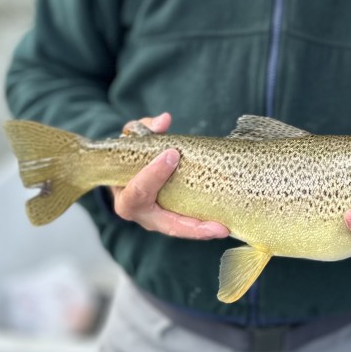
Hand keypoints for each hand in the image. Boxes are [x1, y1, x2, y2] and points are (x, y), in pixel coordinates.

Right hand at [112, 113, 228, 240]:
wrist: (126, 172)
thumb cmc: (131, 155)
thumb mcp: (133, 138)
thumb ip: (145, 128)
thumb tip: (164, 121)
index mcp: (125, 195)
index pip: (138, 191)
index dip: (153, 174)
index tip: (171, 155)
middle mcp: (142, 214)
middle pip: (166, 224)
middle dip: (190, 225)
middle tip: (215, 225)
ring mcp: (157, 221)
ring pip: (180, 229)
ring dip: (202, 230)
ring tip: (224, 228)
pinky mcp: (171, 220)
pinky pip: (188, 226)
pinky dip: (204, 227)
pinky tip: (225, 225)